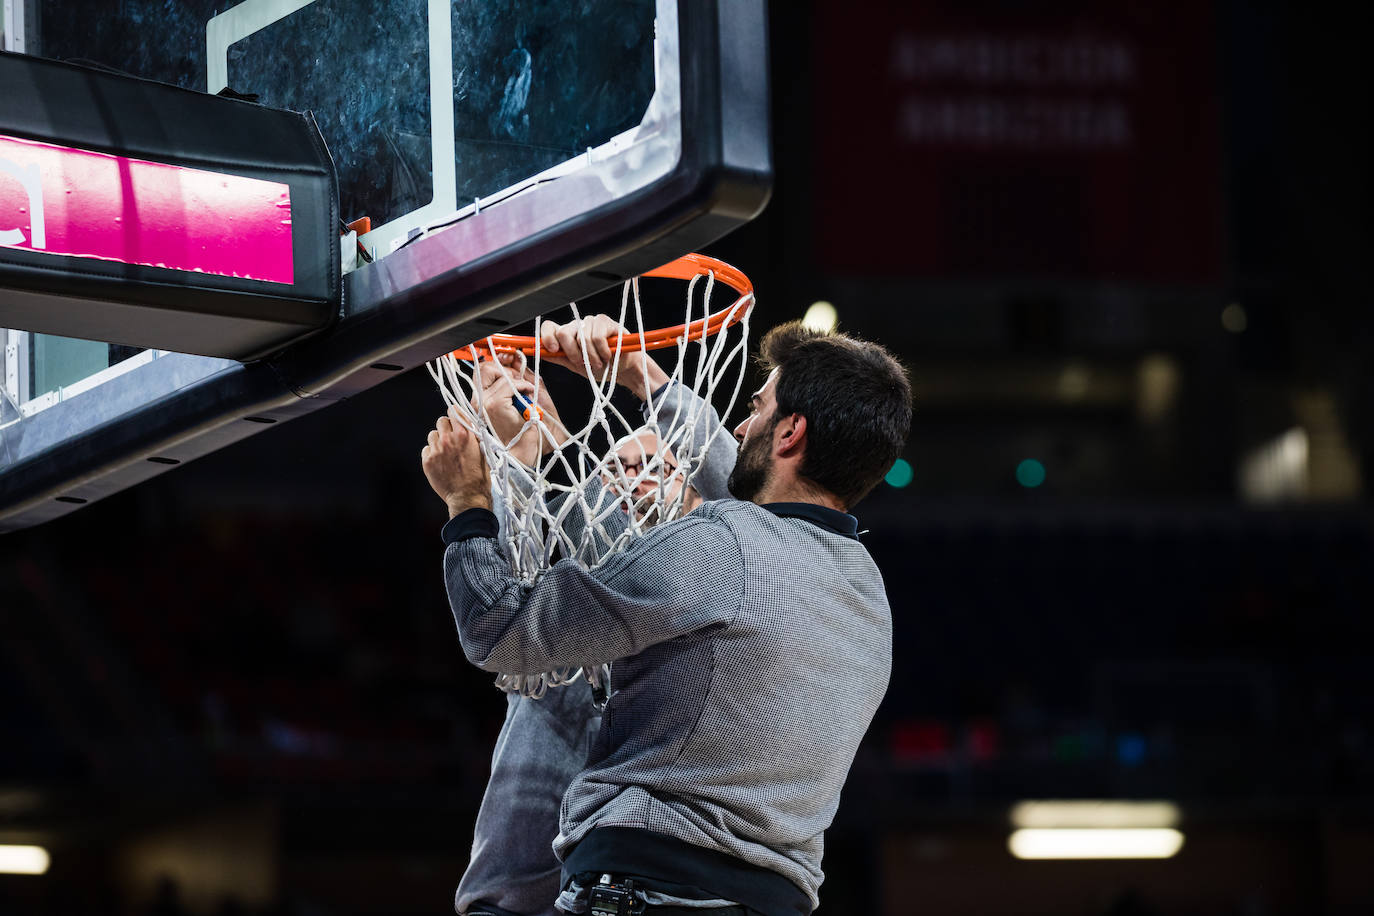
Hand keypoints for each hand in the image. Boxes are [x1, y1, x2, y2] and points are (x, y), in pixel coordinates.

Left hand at [421, 408, 491, 516]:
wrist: (467, 497)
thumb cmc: (479, 477)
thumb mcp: (483, 452)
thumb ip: (474, 436)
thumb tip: (468, 426)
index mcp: (464, 435)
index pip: (454, 411)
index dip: (455, 415)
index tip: (456, 419)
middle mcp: (448, 439)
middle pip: (441, 421)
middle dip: (447, 427)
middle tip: (451, 437)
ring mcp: (436, 450)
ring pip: (432, 434)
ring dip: (438, 440)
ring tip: (446, 451)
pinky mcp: (427, 461)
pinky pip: (427, 449)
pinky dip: (432, 453)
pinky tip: (441, 461)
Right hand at [472, 353, 566, 465]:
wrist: (543, 444)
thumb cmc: (536, 426)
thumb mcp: (525, 394)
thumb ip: (517, 376)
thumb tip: (513, 358)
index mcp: (483, 400)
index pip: (481, 371)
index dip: (496, 362)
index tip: (509, 360)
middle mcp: (478, 402)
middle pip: (483, 368)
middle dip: (505, 368)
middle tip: (519, 382)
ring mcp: (484, 404)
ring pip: (496, 373)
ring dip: (516, 379)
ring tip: (526, 393)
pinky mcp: (494, 406)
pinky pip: (508, 384)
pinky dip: (522, 385)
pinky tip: (528, 395)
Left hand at [537, 314, 669, 399]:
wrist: (623, 370)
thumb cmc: (601, 367)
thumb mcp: (576, 366)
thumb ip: (560, 358)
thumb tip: (541, 354)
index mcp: (568, 335)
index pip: (550, 327)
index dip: (547, 337)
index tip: (552, 349)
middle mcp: (578, 326)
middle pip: (564, 332)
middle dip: (573, 353)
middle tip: (583, 364)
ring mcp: (592, 322)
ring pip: (582, 337)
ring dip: (591, 356)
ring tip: (599, 363)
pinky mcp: (606, 322)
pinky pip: (597, 336)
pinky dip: (602, 351)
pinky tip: (607, 355)